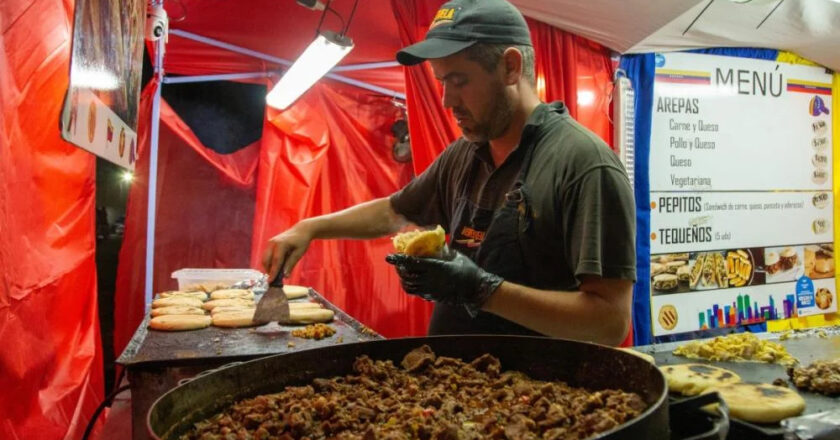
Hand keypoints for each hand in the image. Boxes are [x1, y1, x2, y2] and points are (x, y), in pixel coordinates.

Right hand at [262, 223, 313, 280]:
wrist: (301, 230)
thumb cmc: (302, 241)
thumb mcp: (299, 253)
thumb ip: (291, 264)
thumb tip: (285, 276)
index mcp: (281, 244)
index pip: (276, 261)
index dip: (273, 272)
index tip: (271, 281)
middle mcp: (273, 243)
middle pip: (266, 260)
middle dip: (269, 271)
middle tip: (275, 280)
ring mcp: (270, 242)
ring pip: (265, 259)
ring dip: (269, 267)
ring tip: (277, 274)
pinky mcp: (270, 244)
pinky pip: (267, 256)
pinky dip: (270, 263)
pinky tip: (277, 267)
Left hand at [384, 250, 502, 316]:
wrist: (475, 289)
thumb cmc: (468, 270)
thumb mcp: (455, 256)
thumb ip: (443, 250)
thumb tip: (435, 241)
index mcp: (436, 267)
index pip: (412, 263)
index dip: (399, 260)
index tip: (389, 257)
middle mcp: (430, 279)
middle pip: (406, 275)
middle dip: (399, 269)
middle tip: (397, 263)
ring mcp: (431, 290)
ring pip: (409, 286)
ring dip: (403, 279)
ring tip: (403, 273)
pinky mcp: (433, 297)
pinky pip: (416, 292)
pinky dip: (410, 286)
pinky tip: (412, 281)